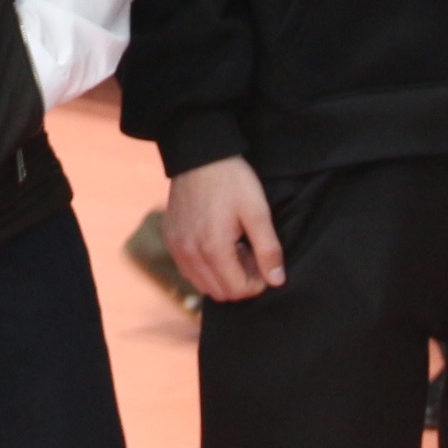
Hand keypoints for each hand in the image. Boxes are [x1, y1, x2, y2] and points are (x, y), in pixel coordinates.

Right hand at [165, 155, 287, 302]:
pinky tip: (216, 244)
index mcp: (213, 249)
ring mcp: (177, 247)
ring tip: (235, 249)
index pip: (238, 290)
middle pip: (220, 293)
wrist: (199, 154)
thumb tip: (276, 281)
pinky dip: (205, 267)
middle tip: (251, 254)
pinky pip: (188, 269)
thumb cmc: (231, 180)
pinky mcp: (170, 238)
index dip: (257, 282)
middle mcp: (189, 254)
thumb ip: (268, 249)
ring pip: (203, 285)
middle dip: (240, 281)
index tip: (264, 261)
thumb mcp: (257, 211)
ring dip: (222, 277)